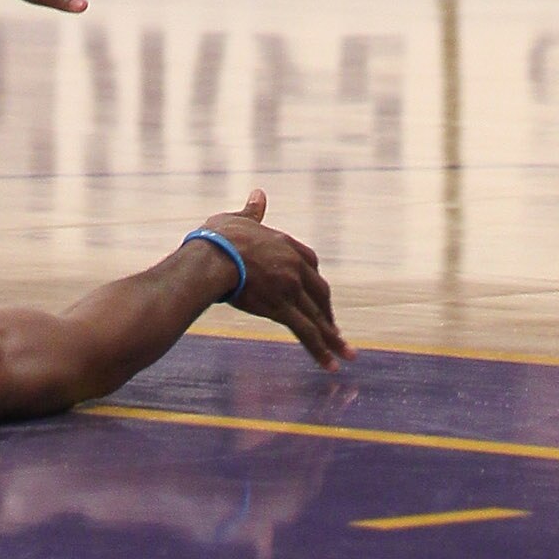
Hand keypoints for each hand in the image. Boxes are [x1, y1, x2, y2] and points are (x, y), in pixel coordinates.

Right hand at [198, 190, 348, 370]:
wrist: (210, 257)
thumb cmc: (217, 238)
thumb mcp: (238, 219)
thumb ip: (253, 212)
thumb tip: (260, 193)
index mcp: (284, 244)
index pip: (311, 263)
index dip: (315, 280)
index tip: (317, 292)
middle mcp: (293, 265)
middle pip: (319, 292)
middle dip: (328, 312)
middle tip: (334, 329)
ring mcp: (290, 287)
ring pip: (317, 316)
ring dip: (333, 338)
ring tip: (347, 355)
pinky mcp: (281, 307)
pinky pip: (306, 332)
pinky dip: (320, 350)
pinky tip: (331, 365)